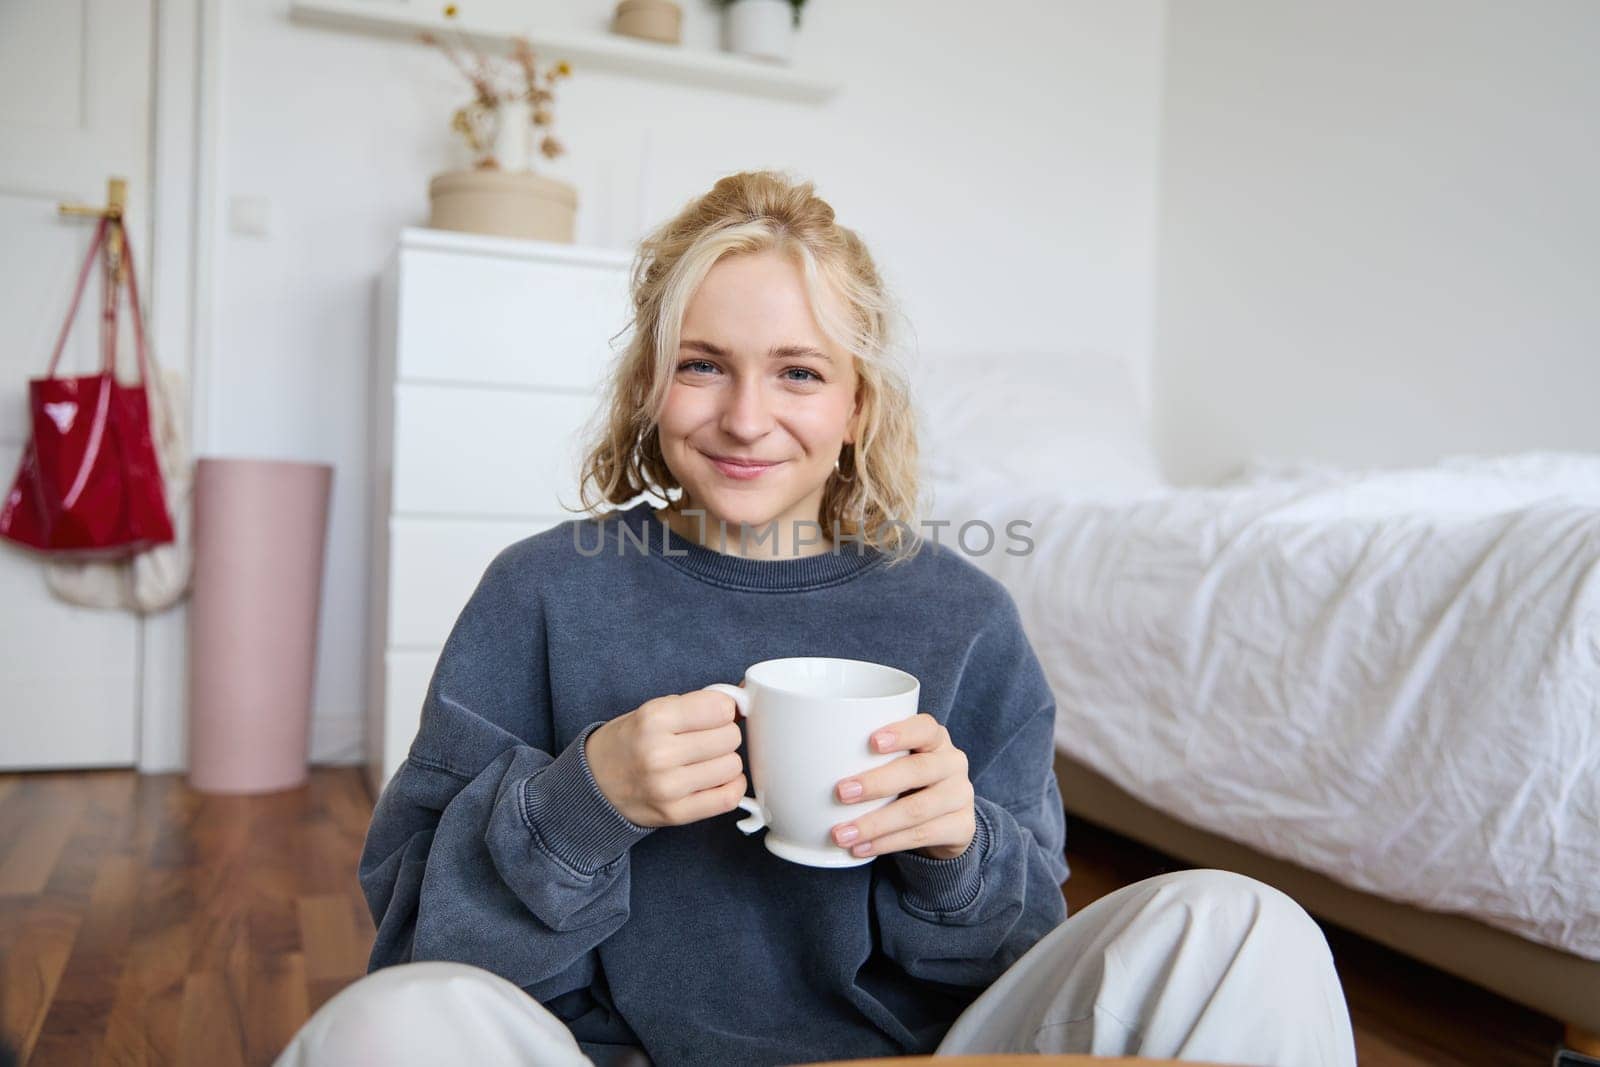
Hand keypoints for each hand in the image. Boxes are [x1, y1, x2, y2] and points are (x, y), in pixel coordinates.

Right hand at [585, 690, 746, 827]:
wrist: (594, 784)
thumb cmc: (629, 742)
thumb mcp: (654, 710)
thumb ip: (698, 704)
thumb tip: (746, 699)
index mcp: (654, 718)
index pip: (721, 708)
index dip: (723, 709)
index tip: (713, 714)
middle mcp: (660, 753)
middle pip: (730, 737)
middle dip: (724, 734)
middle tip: (706, 739)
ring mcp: (668, 787)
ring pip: (732, 766)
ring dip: (725, 762)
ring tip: (705, 760)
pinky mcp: (675, 813)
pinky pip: (728, 798)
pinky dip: (730, 786)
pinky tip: (716, 779)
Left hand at [830, 713, 975, 860]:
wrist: (945, 821)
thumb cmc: (906, 784)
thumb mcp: (895, 763)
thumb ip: (867, 757)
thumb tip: (803, 764)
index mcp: (935, 739)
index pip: (924, 727)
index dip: (900, 733)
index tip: (871, 742)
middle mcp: (953, 762)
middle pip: (917, 770)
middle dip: (876, 783)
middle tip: (841, 793)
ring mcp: (961, 795)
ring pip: (917, 809)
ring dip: (875, 823)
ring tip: (841, 834)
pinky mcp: (963, 827)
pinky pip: (922, 835)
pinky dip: (886, 844)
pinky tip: (860, 849)